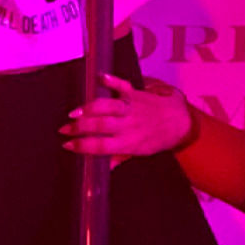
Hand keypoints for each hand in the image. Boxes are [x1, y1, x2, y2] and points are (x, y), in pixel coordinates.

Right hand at [62, 73, 194, 157]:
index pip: (102, 146)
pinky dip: (110, 80)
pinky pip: (122, 86)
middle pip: (101, 126)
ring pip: (108, 107)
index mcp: (129, 143)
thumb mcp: (140, 153)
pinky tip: (98, 77)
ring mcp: (132, 108)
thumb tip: (105, 168)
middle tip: (64, 129)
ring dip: (90, 108)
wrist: (180, 121)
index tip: (67, 145)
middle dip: (79, 128)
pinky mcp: (135, 94)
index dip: (82, 146)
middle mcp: (129, 125)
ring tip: (74, 112)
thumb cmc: (158, 138)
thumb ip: (121, 157)